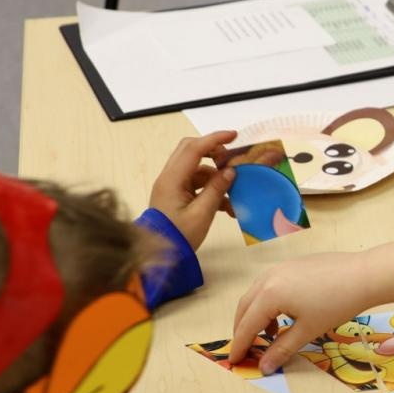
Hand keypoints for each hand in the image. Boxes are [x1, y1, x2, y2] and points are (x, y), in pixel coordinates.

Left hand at [148, 131, 238, 251]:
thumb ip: (217, 189)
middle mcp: (169, 177)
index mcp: (172, 179)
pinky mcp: (176, 195)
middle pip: (191, 151)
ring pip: (196, 168)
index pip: (194, 149)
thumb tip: (231, 171)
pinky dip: (211, 189)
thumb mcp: (202, 214)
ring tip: (233, 194)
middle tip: (232, 160)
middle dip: (213, 151)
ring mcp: (172, 186)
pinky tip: (226, 206)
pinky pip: (195, 183)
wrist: (159, 256)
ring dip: (215, 176)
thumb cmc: (179, 236)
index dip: (214, 139)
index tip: (234, 136)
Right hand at [229, 251, 374, 370]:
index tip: (234, 361)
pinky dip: (267, 303)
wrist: (364, 275)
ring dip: (254, 315)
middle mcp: (268, 278)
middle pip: (245, 307)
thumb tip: (264, 367)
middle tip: (246, 350)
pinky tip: (283, 315)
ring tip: (268, 335)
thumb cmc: (337, 304)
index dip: (239, 345)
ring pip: (256, 294)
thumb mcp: (307, 331)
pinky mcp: (291, 264)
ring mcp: (279, 268)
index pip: (246, 325)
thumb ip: (281, 349)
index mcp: (269, 295)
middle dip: (242, 330)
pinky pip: (269, 285)